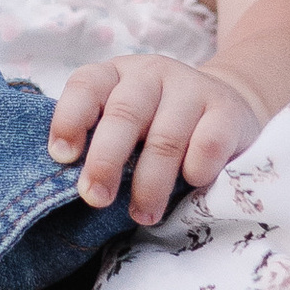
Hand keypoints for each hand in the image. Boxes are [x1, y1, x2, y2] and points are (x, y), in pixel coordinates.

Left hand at [46, 52, 271, 228]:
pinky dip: (195, 170)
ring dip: (150, 184)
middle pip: (124, 114)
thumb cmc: (159, 125)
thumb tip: (74, 186)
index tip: (63, 157)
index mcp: (117, 74)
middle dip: (105, 161)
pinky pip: (207, 144)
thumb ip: (99, 142)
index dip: (69, 119)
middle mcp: (152, 74)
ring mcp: (192, 88)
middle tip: (96, 199)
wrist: (227, 108)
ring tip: (143, 215)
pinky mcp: (227, 110)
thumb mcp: (126, 124)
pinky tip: (191, 184)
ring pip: (165, 138)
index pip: (86, 85)